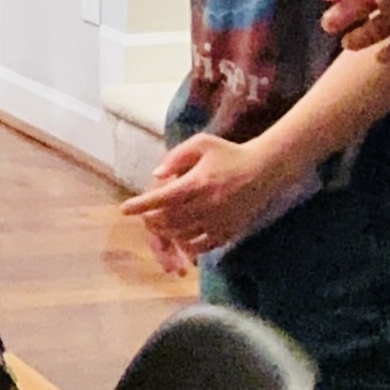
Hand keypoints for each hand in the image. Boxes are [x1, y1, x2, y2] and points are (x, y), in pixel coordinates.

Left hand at [124, 132, 284, 257]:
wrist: (264, 170)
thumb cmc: (230, 154)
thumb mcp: (202, 144)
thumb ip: (176, 157)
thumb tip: (156, 175)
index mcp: (198, 182)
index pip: (162, 197)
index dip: (141, 204)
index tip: (124, 209)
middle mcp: (207, 204)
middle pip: (169, 219)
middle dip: (152, 220)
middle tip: (146, 216)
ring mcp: (218, 221)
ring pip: (183, 235)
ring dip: (167, 232)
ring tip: (160, 225)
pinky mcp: (228, 232)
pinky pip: (202, 246)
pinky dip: (187, 244)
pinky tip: (182, 237)